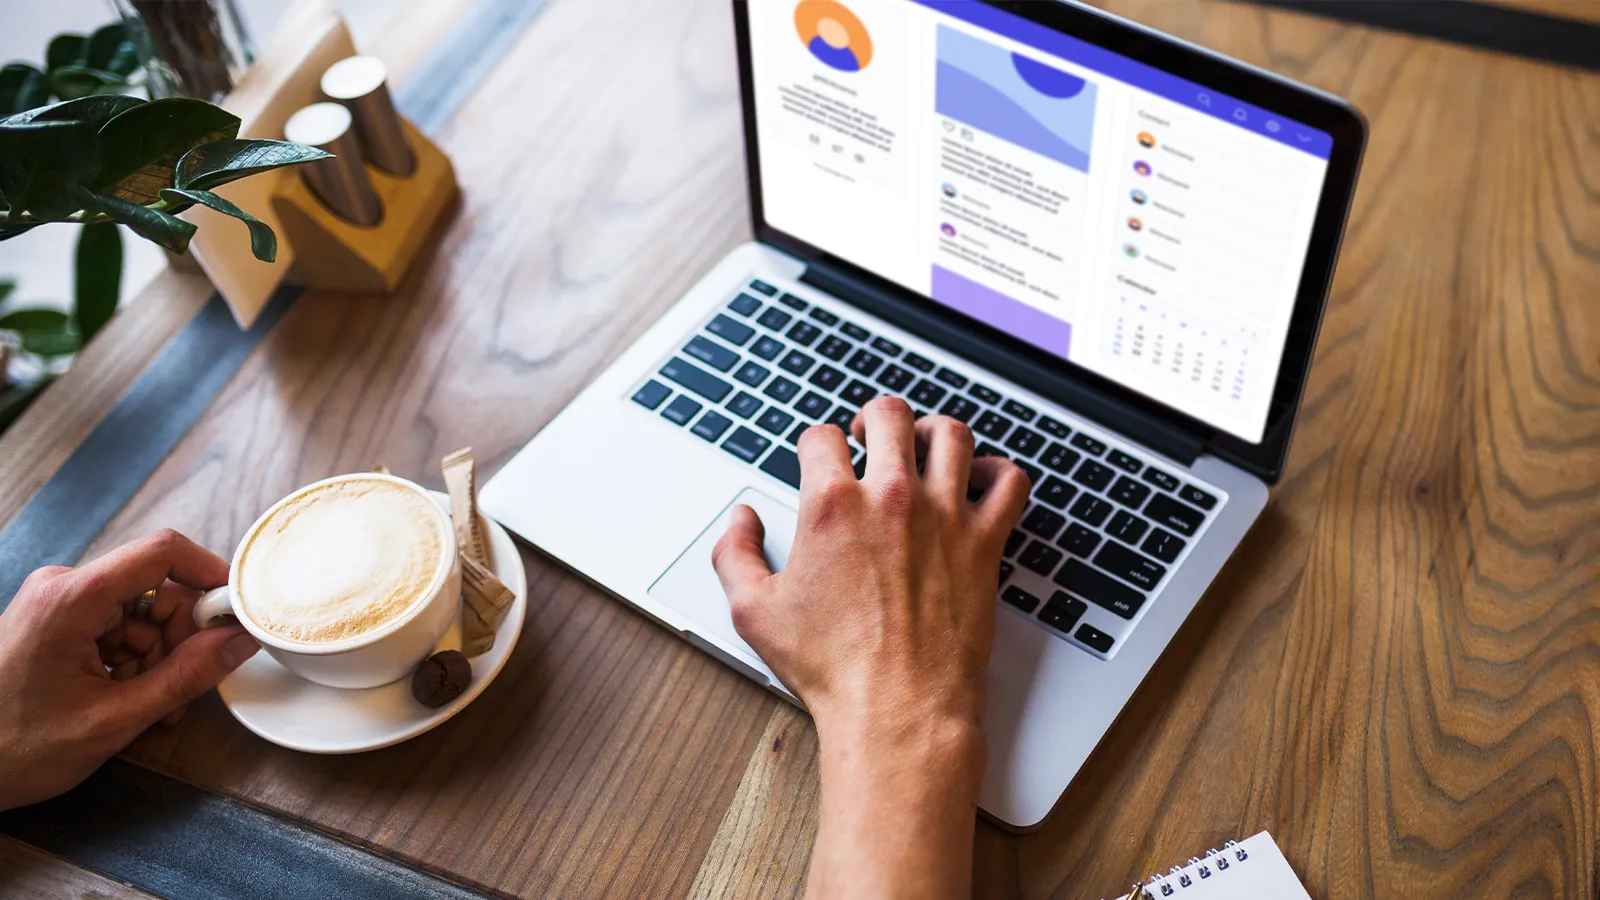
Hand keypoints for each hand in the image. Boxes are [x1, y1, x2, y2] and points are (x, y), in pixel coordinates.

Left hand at [0, 530, 258, 811]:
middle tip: (184, 688)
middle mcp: (62, 587)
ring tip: (149, 709)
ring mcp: (56, 603)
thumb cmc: (16, 748)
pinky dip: (133, 661)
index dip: (209, 573)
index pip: (162, 551)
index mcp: (72, 597)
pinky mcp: (54, 622)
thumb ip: (185, 676)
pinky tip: (127, 700)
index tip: (234, 611)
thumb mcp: (114, 719)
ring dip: (157, 658)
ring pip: (140, 613)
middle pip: (155, 589)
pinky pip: (116, 627)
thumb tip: (240, 640)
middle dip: (179, 637)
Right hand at [711, 396, 1029, 898]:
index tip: (819, 460)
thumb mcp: (753, 612)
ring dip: (933, 431)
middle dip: (872, 418)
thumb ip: (734, 554)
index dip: (815, 444)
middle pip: (888, 414)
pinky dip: (999, 472)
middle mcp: (890, 497)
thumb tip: (742, 519)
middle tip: (869, 436)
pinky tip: (983, 480)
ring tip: (923, 445)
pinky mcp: (985, 542)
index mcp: (831, 505)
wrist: (897, 709)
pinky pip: (1010, 482)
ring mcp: (944, 516)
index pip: (821, 436)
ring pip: (951, 434)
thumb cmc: (833, 669)